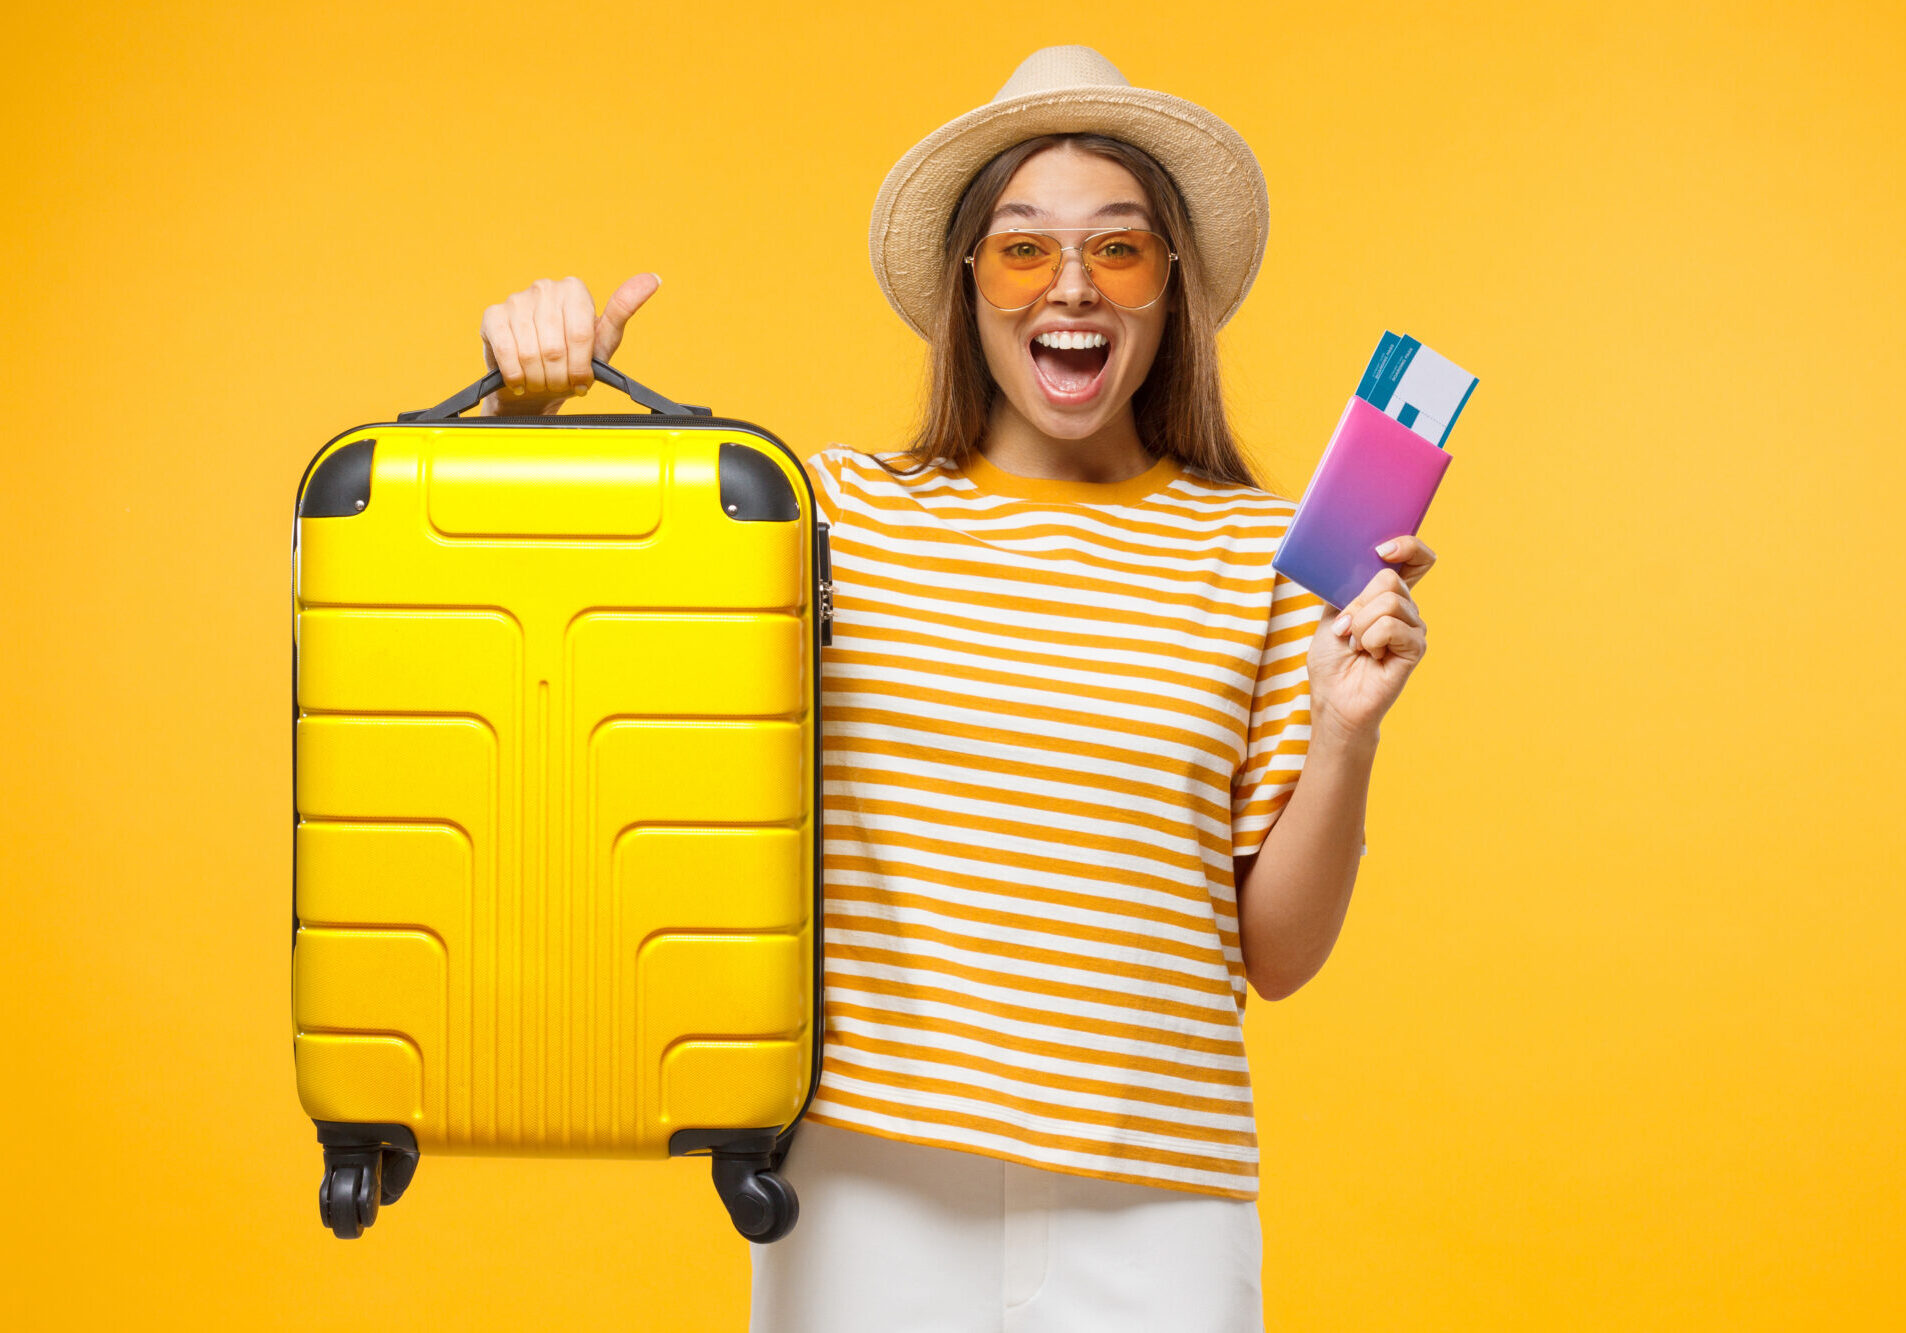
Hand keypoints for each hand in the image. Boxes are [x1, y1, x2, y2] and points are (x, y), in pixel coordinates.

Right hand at [477, 273, 661, 414]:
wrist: (534, 386)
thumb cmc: (571, 361)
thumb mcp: (603, 342)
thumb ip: (623, 310)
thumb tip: (652, 279)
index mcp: (573, 290)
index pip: (581, 334)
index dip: (580, 366)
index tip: (581, 379)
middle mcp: (544, 288)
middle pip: (556, 347)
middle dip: (559, 376)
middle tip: (559, 383)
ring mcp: (516, 300)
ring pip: (531, 351)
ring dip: (537, 378)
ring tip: (541, 382)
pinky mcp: (493, 317)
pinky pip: (506, 350)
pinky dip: (516, 374)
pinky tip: (520, 380)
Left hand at [1305, 535, 1436, 741]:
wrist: (1334, 699)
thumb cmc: (1331, 660)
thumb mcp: (1331, 614)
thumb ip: (1348, 587)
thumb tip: (1359, 560)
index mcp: (1386, 596)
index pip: (1416, 559)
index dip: (1408, 546)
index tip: (1383, 549)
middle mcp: (1404, 608)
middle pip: (1390, 579)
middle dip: (1357, 604)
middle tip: (1346, 629)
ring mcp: (1413, 627)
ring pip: (1388, 602)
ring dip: (1360, 626)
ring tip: (1356, 646)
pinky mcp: (1416, 647)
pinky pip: (1391, 627)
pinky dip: (1370, 640)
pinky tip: (1370, 655)